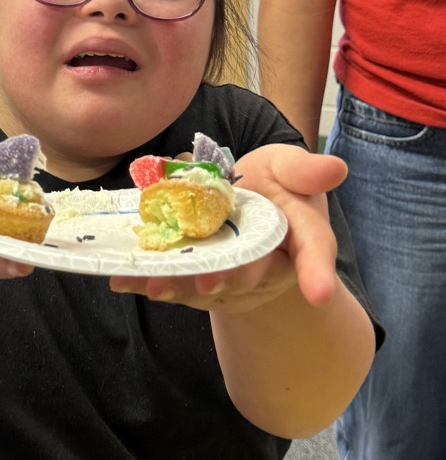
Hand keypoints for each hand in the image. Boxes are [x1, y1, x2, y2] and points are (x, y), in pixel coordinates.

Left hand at [110, 145, 346, 312]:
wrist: (240, 212)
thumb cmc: (270, 187)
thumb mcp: (286, 167)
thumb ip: (302, 170)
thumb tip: (336, 168)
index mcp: (299, 236)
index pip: (314, 252)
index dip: (317, 272)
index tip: (320, 292)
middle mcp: (265, 265)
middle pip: (251, 274)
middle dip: (229, 279)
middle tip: (209, 279)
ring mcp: (229, 279)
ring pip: (207, 287)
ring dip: (180, 287)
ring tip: (154, 285)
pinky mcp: (195, 284)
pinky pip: (173, 285)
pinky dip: (146, 283)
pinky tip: (123, 281)